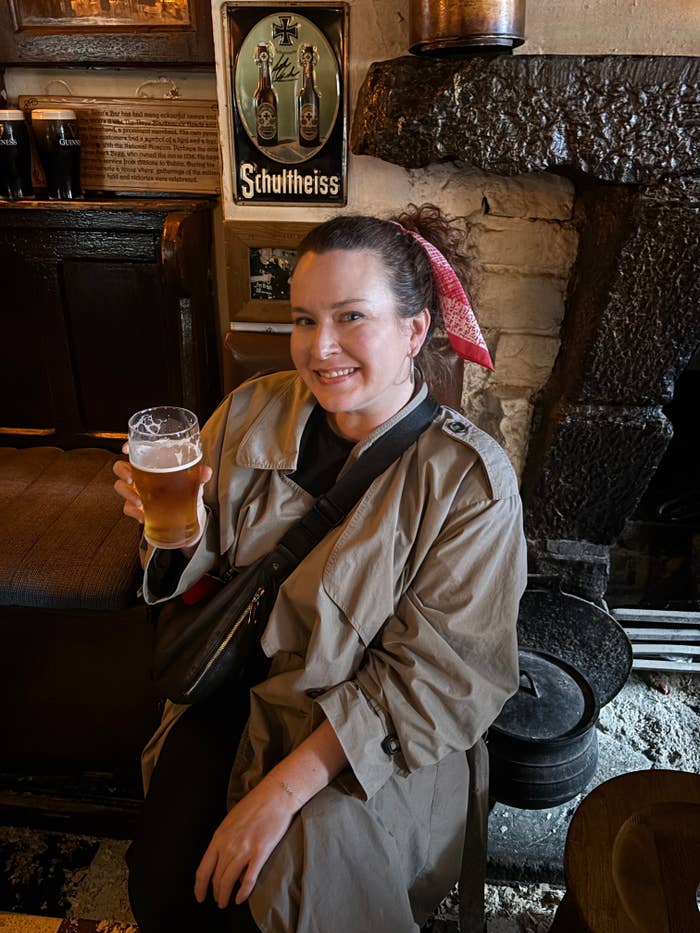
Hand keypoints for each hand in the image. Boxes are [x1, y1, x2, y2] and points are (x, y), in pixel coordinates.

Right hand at [113, 442, 211, 527]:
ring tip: (139, 501)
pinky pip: (127, 508)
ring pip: (120, 487)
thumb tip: (206, 472)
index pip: (136, 450)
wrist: (184, 513)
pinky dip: (133, 512)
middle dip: (122, 472)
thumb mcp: (192, 481)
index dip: (128, 447)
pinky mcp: (136, 506)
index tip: (126, 448)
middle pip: (121, 467)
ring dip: (127, 494)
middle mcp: (141, 475)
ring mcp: (136, 490)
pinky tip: (143, 515)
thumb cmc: (184, 490)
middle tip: (130, 479)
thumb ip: (198, 476)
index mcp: (152, 463)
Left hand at [194, 779, 296, 909]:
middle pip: (216, 878)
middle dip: (216, 893)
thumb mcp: (230, 822)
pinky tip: (241, 899)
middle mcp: (228, 846)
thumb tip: (223, 860)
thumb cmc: (254, 805)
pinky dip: (243, 892)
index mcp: (219, 837)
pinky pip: (249, 879)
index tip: (200, 896)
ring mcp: (244, 850)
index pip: (203, 870)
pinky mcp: (260, 852)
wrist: (274, 795)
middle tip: (218, 900)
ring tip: (226, 902)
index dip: (199, 887)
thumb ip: (224, 841)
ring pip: (229, 881)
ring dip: (225, 895)